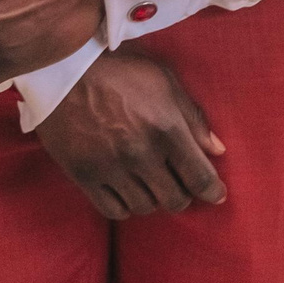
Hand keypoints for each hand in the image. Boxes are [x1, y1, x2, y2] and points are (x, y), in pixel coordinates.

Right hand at [35, 48, 226, 219]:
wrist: (66, 72)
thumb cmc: (121, 71)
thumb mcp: (166, 82)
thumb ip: (193, 118)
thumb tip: (217, 149)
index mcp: (166, 129)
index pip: (199, 176)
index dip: (213, 191)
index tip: (217, 195)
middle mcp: (141, 154)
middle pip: (174, 199)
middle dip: (184, 196)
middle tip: (182, 186)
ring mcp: (111, 168)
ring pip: (145, 207)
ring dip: (154, 200)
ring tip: (154, 185)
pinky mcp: (84, 176)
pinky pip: (112, 210)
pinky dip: (126, 207)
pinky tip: (129, 193)